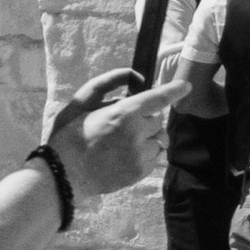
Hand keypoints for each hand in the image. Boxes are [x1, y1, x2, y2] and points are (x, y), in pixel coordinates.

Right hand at [47, 67, 176, 200]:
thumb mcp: (83, 100)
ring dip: (148, 136)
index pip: (157, 99)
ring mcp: (140, 155)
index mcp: (123, 113)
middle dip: (146, 118)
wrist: (64, 172)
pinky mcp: (140, 172)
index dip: (174, 91)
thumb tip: (136, 77)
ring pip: (159, 139)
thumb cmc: (70, 133)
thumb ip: (109, 83)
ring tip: (124, 141)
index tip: (185, 86)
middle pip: (158, 120)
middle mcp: (136, 134)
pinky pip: (155, 157)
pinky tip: (125, 154)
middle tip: (124, 123)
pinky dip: (146, 153)